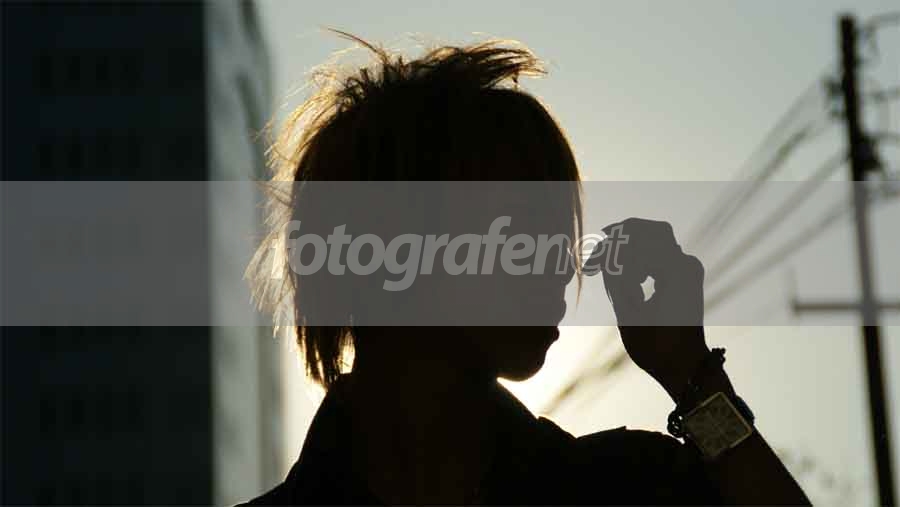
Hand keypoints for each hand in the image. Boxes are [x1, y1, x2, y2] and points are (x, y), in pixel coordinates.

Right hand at [587, 218, 708, 396]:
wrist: (687, 368)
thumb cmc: (657, 348)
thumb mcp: (628, 314)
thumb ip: (615, 279)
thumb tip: (606, 254)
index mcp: (675, 271)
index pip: (639, 239)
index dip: (610, 247)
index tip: (591, 265)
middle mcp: (687, 264)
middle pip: (651, 232)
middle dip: (621, 240)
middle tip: (598, 256)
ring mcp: (689, 270)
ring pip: (656, 242)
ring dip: (630, 251)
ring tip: (608, 272)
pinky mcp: (686, 278)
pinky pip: (662, 255)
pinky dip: (641, 260)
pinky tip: (628, 278)